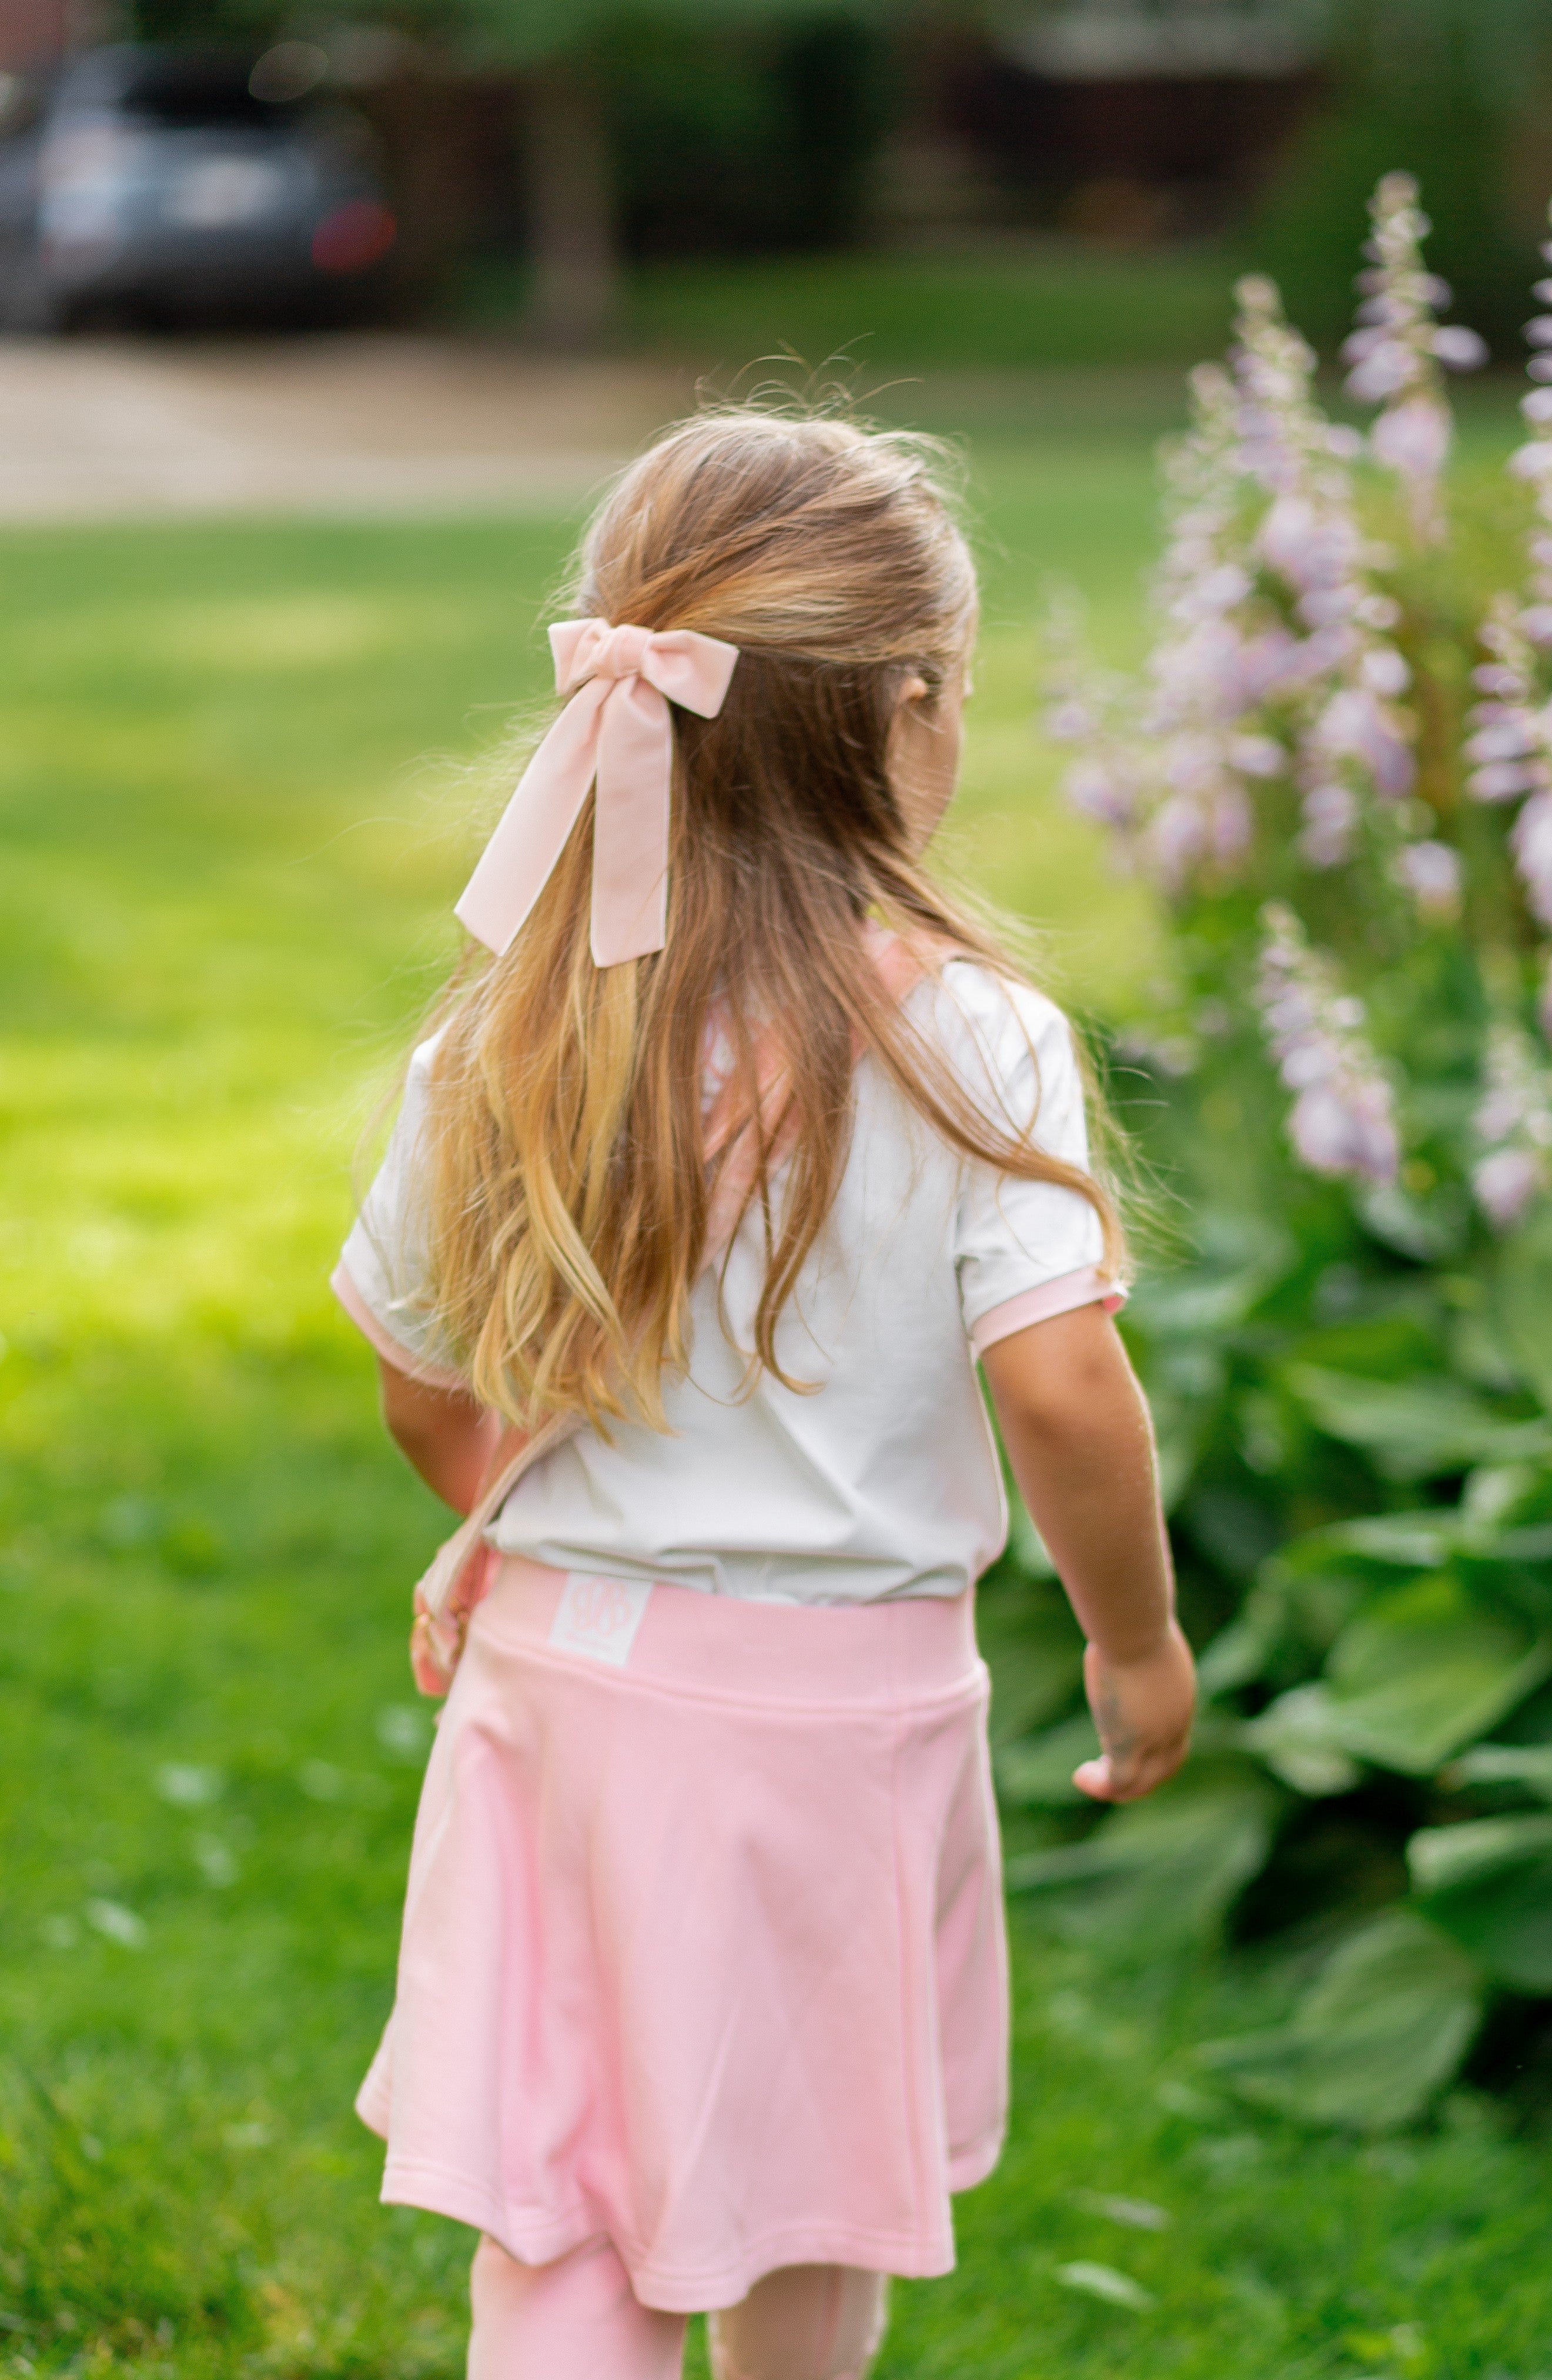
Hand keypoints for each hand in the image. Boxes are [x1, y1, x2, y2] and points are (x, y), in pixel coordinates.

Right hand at [1073, 1621, 1195, 1803]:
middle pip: (1166, 1768)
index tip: (1120, 1743)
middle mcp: (1174, 1725)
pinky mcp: (1130, 1746)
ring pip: (1141, 1783)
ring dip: (1117, 1788)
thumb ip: (1133, 1633)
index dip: (1152, 1751)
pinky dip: (1100, 1786)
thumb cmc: (1134, 1615)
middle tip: (1108, 1773)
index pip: (1174, 1739)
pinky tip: (1081, 1778)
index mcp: (1179, 1699)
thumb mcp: (1139, 1629)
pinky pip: (1117, 1782)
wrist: (1134, 1625)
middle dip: (1140, 1777)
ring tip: (1088, 1779)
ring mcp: (1154, 1739)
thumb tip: (1119, 1611)